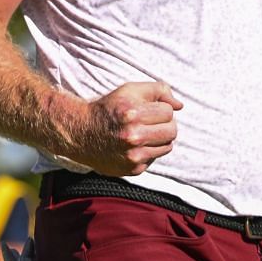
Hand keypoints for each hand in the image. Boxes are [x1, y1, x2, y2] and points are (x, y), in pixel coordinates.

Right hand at [68, 81, 182, 176]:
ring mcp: (133, 156)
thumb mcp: (129, 90)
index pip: (169, 112)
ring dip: (160, 138)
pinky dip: (149, 151)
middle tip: (152, 122)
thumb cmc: (109, 109)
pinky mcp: (133, 169)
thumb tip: (180, 105)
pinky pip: (155, 158)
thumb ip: (158, 90)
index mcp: (132, 114)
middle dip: (166, 124)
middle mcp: (133, 137)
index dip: (161, 108)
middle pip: (172, 130)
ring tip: (144, 133)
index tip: (150, 109)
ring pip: (167, 146)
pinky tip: (135, 145)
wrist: (81, 133)